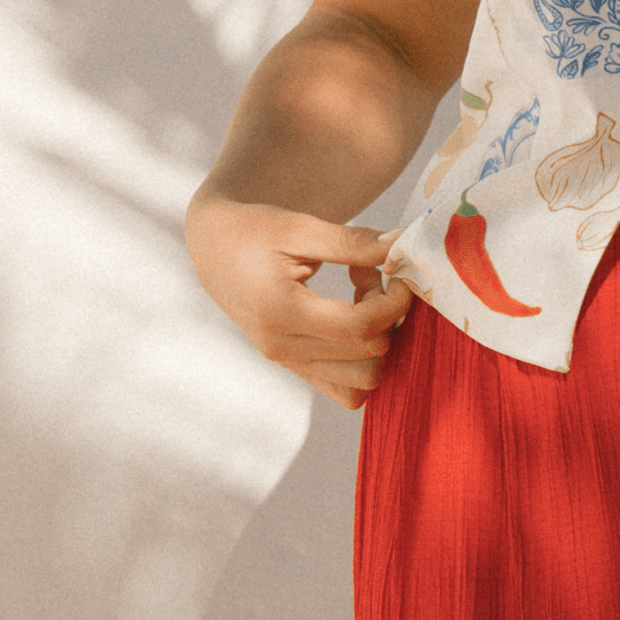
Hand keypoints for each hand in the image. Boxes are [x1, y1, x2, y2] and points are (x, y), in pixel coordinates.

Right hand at [186, 193, 413, 409]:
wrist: (217, 251)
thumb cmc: (257, 232)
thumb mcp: (302, 227)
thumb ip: (353, 242)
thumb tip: (401, 244)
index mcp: (282, 312)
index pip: (360, 327)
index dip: (395, 302)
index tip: (399, 272)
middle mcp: (283, 348)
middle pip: (368, 360)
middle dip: (388, 318)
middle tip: (374, 278)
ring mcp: (288, 363)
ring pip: (362, 384)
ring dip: (379, 342)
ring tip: (363, 299)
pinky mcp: (295, 367)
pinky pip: (345, 391)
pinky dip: (365, 362)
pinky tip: (356, 319)